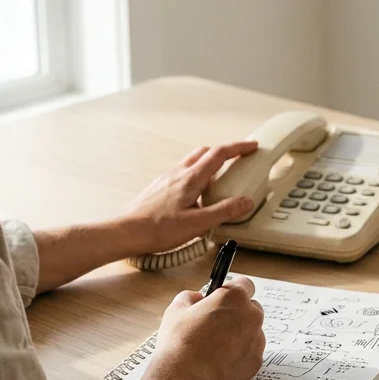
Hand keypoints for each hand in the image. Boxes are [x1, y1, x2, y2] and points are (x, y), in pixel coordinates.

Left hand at [123, 141, 258, 254]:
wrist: (127, 232)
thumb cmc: (157, 228)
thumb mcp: (198, 223)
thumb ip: (224, 211)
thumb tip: (245, 202)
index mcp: (191, 178)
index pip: (219, 153)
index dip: (238, 148)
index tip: (251, 147)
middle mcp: (178, 173)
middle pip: (205, 152)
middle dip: (224, 152)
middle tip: (237, 160)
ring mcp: (167, 179)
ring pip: (192, 163)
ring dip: (209, 165)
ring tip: (219, 183)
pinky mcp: (159, 188)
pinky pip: (182, 175)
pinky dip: (195, 177)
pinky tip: (196, 197)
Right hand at [129, 277, 265, 379]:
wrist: (183, 378)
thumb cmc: (179, 342)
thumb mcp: (176, 309)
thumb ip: (190, 297)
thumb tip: (196, 299)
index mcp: (234, 297)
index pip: (245, 284)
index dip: (233, 290)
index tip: (224, 297)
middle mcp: (252, 316)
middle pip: (251, 308)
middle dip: (237, 313)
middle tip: (216, 324)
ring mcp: (257, 340)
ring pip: (252, 332)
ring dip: (239, 335)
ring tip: (214, 347)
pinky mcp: (256, 362)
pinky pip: (250, 353)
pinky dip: (239, 355)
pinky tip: (219, 361)